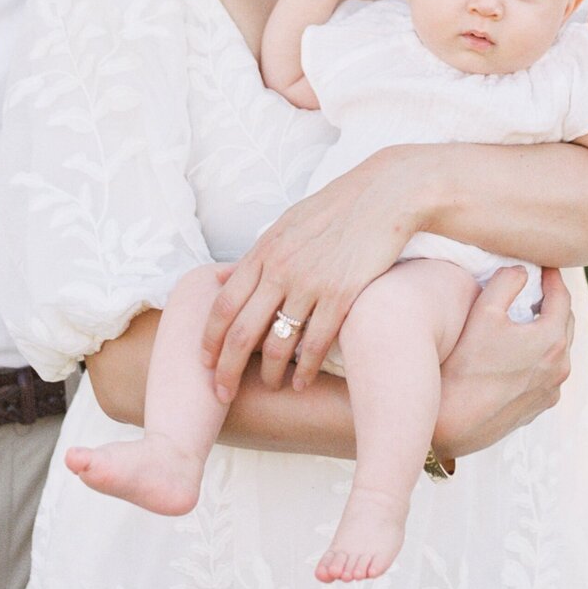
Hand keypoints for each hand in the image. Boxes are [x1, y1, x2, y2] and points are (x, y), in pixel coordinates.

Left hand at [202, 148, 423, 401]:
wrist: (383, 195)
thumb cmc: (337, 208)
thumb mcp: (289, 223)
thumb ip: (262, 254)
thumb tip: (232, 277)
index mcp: (264, 251)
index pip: (223, 304)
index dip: (209, 339)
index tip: (204, 362)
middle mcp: (280, 268)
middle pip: (240, 332)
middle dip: (226, 370)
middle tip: (222, 393)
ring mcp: (310, 282)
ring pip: (276, 343)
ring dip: (268, 374)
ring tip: (269, 386)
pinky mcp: (341, 294)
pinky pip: (315, 343)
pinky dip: (304, 369)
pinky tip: (302, 382)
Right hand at [434, 267, 574, 459]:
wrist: (453, 422)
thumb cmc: (466, 363)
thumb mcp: (483, 311)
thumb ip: (507, 281)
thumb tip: (521, 271)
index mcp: (552, 339)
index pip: (561, 297)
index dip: (552, 277)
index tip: (543, 265)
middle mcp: (559, 367)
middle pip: (565, 323)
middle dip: (553, 302)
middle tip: (537, 287)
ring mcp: (550, 391)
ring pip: (558, 350)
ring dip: (548, 330)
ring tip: (527, 317)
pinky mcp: (538, 408)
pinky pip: (547, 373)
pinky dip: (540, 356)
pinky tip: (519, 353)